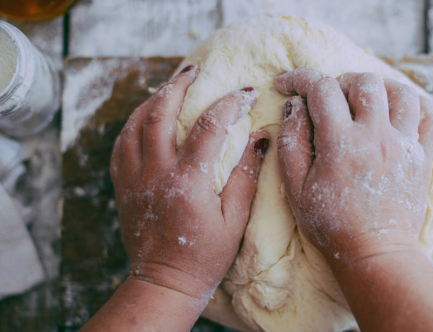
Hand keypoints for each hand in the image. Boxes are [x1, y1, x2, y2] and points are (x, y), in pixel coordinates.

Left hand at [110, 65, 269, 302]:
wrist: (164, 280)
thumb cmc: (205, 255)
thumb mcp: (234, 220)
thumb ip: (245, 176)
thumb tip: (258, 137)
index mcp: (187, 183)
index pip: (208, 128)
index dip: (229, 105)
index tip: (246, 93)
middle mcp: (155, 174)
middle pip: (160, 114)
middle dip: (178, 86)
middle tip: (194, 70)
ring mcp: (134, 178)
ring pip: (135, 123)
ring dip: (153, 99)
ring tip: (171, 86)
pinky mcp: (123, 185)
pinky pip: (121, 143)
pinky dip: (134, 123)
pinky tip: (147, 117)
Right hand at [275, 69, 432, 268]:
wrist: (375, 253)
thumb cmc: (330, 225)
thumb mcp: (295, 188)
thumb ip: (291, 142)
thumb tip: (295, 106)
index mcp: (341, 144)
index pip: (321, 89)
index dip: (299, 78)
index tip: (286, 84)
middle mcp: (377, 137)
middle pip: (365, 82)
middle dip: (341, 82)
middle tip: (329, 100)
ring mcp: (405, 146)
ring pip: (402, 92)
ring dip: (380, 88)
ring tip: (365, 101)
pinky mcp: (424, 158)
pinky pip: (432, 117)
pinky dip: (417, 105)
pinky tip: (400, 112)